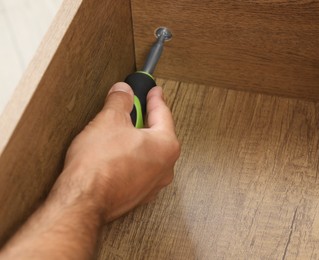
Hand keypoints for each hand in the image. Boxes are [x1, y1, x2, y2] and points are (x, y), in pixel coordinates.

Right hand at [54, 82, 179, 221]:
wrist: (83, 201)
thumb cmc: (99, 164)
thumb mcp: (109, 119)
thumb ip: (120, 101)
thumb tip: (123, 92)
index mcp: (166, 146)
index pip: (163, 114)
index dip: (155, 98)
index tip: (154, 91)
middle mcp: (165, 167)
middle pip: (158, 134)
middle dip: (145, 119)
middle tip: (136, 107)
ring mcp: (153, 184)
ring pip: (148, 153)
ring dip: (136, 140)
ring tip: (121, 130)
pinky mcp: (138, 195)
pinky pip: (138, 169)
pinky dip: (130, 158)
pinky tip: (116, 154)